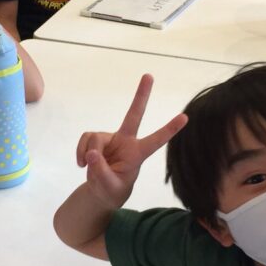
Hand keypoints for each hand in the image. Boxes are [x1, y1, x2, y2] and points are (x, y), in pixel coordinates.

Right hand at [76, 74, 187, 207]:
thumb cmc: (112, 189)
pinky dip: (80, 151)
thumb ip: (101, 172)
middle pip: (134, 114)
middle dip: (141, 95)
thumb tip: (92, 154)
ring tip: (87, 167)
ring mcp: (111, 138)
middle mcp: (127, 142)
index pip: (156, 141)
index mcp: (138, 154)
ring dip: (87, 153)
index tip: (185, 117)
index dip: (169, 129)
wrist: (100, 190)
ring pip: (95, 138)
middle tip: (149, 75)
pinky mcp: (97, 138)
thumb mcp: (109, 187)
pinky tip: (81, 163)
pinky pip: (85, 139)